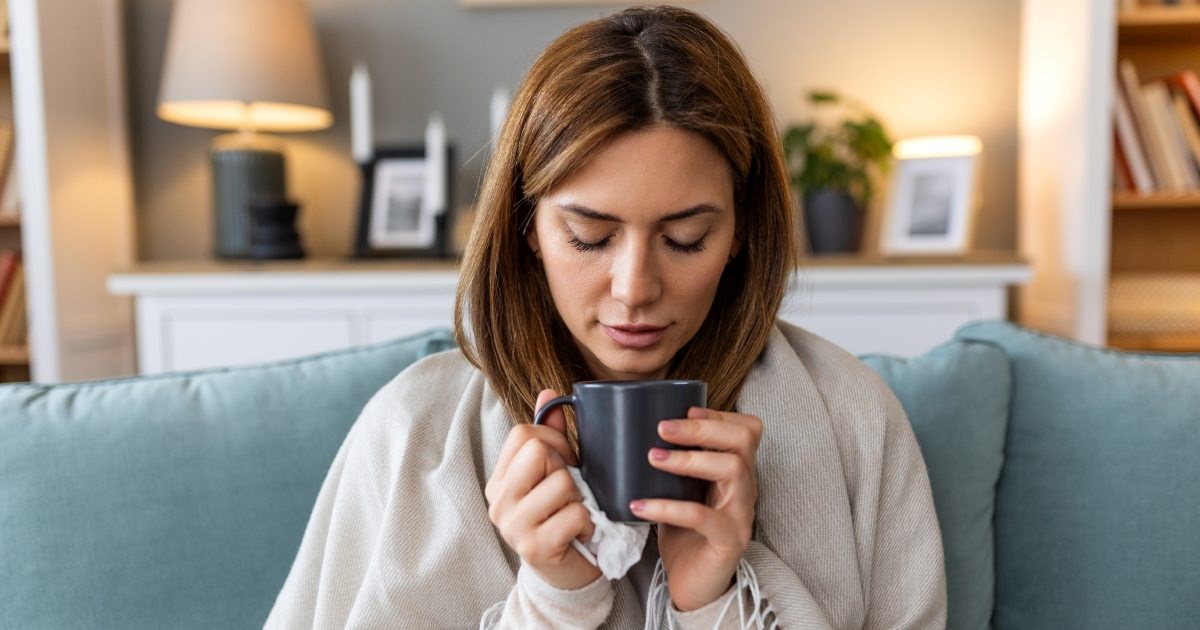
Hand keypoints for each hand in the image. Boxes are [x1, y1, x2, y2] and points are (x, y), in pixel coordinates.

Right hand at [485, 389, 601, 590]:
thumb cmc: (560, 517)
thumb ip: (549, 435)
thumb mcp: (552, 474)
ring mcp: (514, 526)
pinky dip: (588, 522)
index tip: (565, 461)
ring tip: (575, 513)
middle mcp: (499, 502)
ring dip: (580, 498)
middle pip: (538, 453)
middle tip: (569, 491)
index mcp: (499, 480)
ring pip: (562, 483)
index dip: (553, 440)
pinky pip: (575, 514)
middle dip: (565, 468)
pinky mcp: (536, 548)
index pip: (522, 434)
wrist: (565, 574)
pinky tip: (581, 532)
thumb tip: (549, 391)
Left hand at [630, 407, 761, 610]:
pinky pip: (702, 517)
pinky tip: (639, 505)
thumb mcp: (679, 491)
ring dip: (689, 458)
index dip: (718, 414)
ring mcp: (741, 514)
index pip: (747, 429)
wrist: (695, 587)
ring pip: (732, 470)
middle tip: (663, 428)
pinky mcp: (728, 541)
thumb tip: (628, 432)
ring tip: (653, 458)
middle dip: (703, 427)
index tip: (684, 410)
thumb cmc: (685, 535)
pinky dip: (668, 507)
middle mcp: (746, 488)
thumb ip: (671, 464)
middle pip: (743, 440)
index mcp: (737, 472)